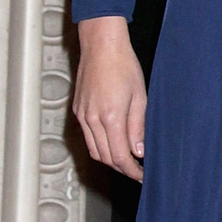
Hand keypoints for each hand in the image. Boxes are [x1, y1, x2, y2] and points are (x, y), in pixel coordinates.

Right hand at [73, 15, 147, 177]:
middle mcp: (92, 120)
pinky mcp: (78, 110)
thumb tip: (139, 152)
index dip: (131, 171)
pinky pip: (88, 137)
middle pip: (105, 158)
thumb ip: (138, 128)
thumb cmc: (123, 66)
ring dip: (110, 159)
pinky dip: (100, 146)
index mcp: (110, 118)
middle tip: (138, 170)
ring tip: (127, 159)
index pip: (119, 157)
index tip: (142, 176)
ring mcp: (82, 115)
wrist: (101, 46)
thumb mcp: (140, 98)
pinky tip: (113, 142)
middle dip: (122, 168)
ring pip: (94, 150)